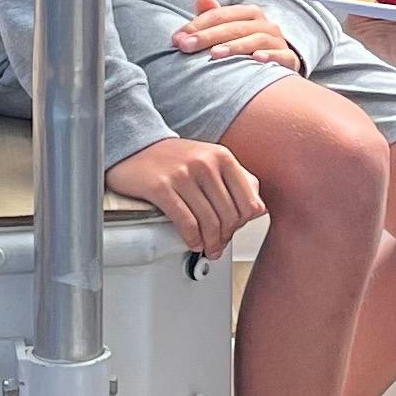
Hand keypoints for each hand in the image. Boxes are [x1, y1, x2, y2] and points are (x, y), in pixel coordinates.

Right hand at [111, 134, 263, 258]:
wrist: (136, 147)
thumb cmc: (176, 158)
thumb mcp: (212, 160)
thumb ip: (239, 179)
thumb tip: (259, 209)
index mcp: (222, 157)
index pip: (248, 202)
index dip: (243, 223)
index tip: (234, 231)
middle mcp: (205, 163)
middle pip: (229, 216)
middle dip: (226, 237)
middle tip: (219, 245)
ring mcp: (182, 175)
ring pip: (209, 222)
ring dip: (211, 243)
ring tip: (208, 249)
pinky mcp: (161, 188)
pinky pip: (186, 223)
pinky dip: (192, 239)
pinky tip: (193, 243)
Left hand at [174, 0, 306, 70]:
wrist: (279, 68)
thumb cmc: (247, 48)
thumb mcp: (228, 31)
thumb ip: (213, 17)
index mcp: (248, 14)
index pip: (220, 15)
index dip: (196, 25)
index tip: (177, 39)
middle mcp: (265, 24)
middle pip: (234, 27)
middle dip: (208, 36)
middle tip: (187, 46)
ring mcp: (278, 41)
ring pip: (255, 39)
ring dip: (234, 46)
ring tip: (214, 54)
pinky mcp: (289, 59)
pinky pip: (281, 56)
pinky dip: (269, 56)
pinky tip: (256, 59)